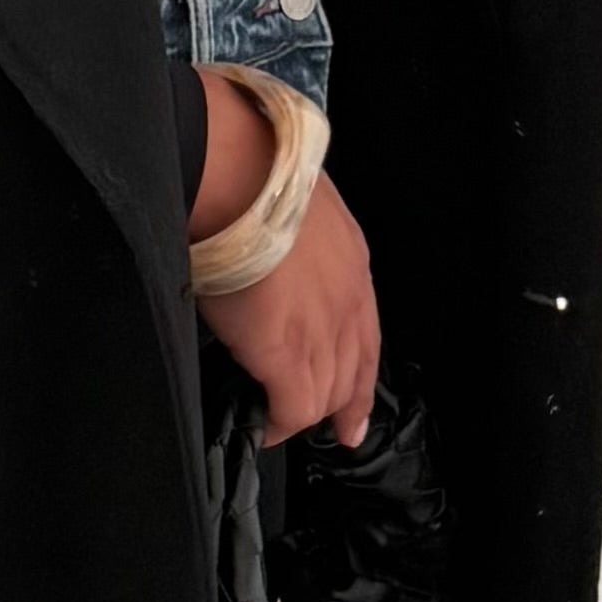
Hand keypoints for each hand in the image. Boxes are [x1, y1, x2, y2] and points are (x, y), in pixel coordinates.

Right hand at [210, 176, 382, 450]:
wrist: (236, 175)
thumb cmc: (250, 172)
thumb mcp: (292, 205)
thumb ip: (292, 240)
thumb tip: (266, 254)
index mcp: (350, 263)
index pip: (365, 334)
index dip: (360, 377)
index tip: (355, 411)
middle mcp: (347, 302)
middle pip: (352, 371)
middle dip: (338, 404)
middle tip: (326, 428)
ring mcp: (320, 331)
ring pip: (325, 395)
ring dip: (301, 414)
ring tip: (277, 424)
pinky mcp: (287, 354)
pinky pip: (292, 409)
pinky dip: (277, 425)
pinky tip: (262, 428)